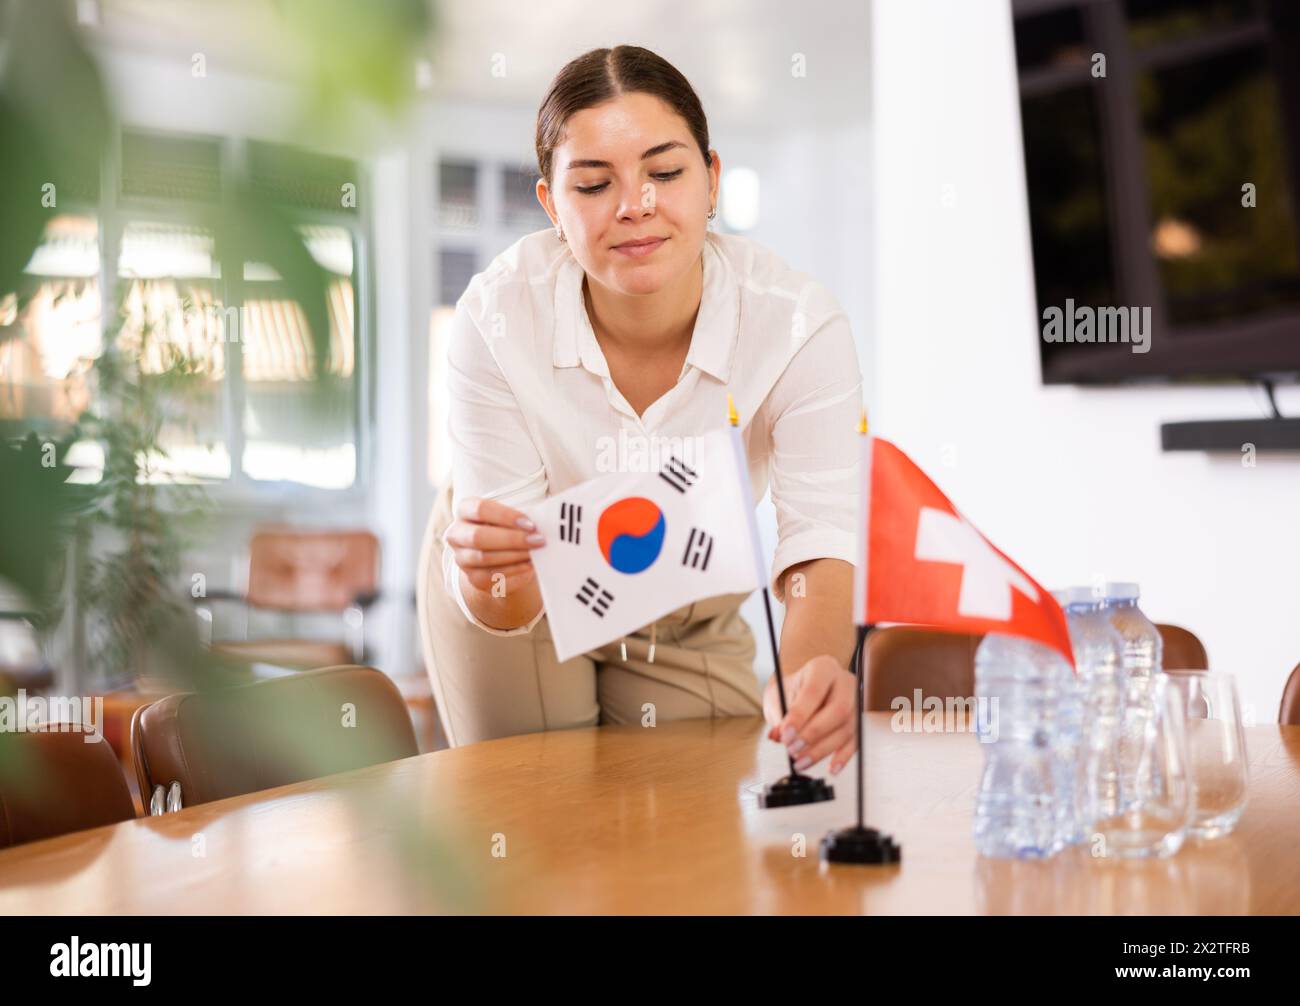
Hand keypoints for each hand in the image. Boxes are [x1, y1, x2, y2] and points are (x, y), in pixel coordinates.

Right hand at [444, 496, 544, 593]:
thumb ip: (520, 518)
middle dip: (512, 539)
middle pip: (478, 536)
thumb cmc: (508, 528)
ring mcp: (462, 558)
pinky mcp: (473, 578)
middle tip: (537, 540)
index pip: (480, 509)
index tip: (530, 524)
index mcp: (465, 510)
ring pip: (485, 558)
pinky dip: (514, 570)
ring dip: (515, 555)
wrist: (502, 555)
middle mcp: (457, 534)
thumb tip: (541, 522)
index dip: (506, 516)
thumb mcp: (511, 517)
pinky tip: (529, 565)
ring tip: (535, 552)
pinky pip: (492, 576)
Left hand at [762, 654, 859, 775]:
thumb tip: (778, 736)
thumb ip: (779, 716)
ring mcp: (856, 701)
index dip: (800, 715)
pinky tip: (831, 768)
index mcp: (823, 668)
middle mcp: (844, 682)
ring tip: (800, 762)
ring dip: (822, 750)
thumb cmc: (790, 691)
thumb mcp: (778, 697)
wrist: (804, 688)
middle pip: (838, 710)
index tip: (785, 735)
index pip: (814, 690)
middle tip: (793, 750)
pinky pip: (855, 741)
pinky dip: (842, 757)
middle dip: (814, 734)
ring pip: (846, 728)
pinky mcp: (858, 721)